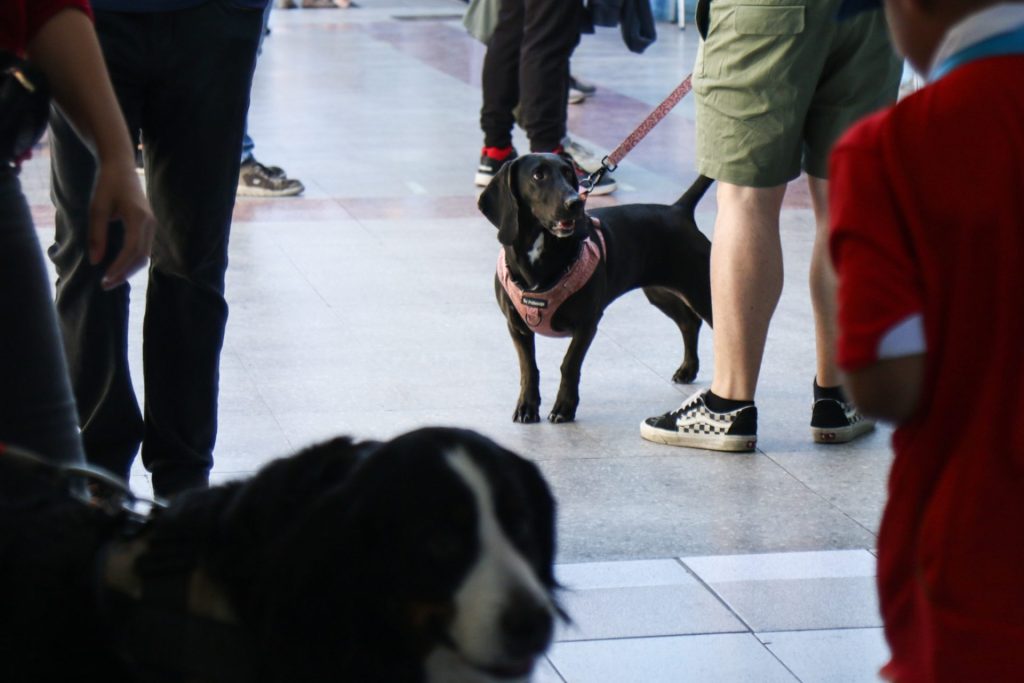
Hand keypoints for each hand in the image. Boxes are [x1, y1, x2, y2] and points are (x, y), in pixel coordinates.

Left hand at [87, 160, 155, 289]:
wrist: (121, 167)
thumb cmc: (107, 184)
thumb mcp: (97, 208)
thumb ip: (97, 235)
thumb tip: (96, 261)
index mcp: (139, 218)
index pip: (132, 250)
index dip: (119, 268)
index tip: (104, 279)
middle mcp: (150, 224)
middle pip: (142, 257)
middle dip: (124, 273)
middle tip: (105, 285)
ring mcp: (152, 225)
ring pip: (145, 255)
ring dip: (129, 269)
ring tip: (110, 279)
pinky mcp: (149, 226)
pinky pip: (144, 249)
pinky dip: (132, 261)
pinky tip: (118, 266)